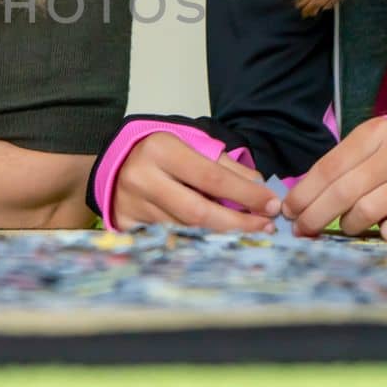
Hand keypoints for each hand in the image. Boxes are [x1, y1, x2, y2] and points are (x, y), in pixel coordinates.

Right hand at [112, 133, 280, 231]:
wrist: (114, 162)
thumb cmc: (160, 152)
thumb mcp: (191, 145)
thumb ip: (225, 165)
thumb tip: (260, 189)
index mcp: (161, 149)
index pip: (212, 178)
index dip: (246, 195)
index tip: (273, 206)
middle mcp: (142, 178)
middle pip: (199, 213)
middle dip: (239, 224)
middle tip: (266, 228)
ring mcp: (131, 206)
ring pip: (185, 231)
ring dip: (221, 235)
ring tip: (248, 233)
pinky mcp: (125, 226)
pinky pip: (169, 240)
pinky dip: (196, 241)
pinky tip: (216, 241)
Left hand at [282, 118, 386, 240]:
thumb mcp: (368, 151)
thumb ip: (337, 170)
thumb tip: (295, 203)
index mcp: (376, 132)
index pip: (329, 167)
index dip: (303, 193)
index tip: (288, 211)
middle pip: (343, 191)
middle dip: (315, 215)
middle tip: (302, 230)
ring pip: (366, 211)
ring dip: (348, 225)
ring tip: (346, 225)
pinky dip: (382, 234)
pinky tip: (380, 229)